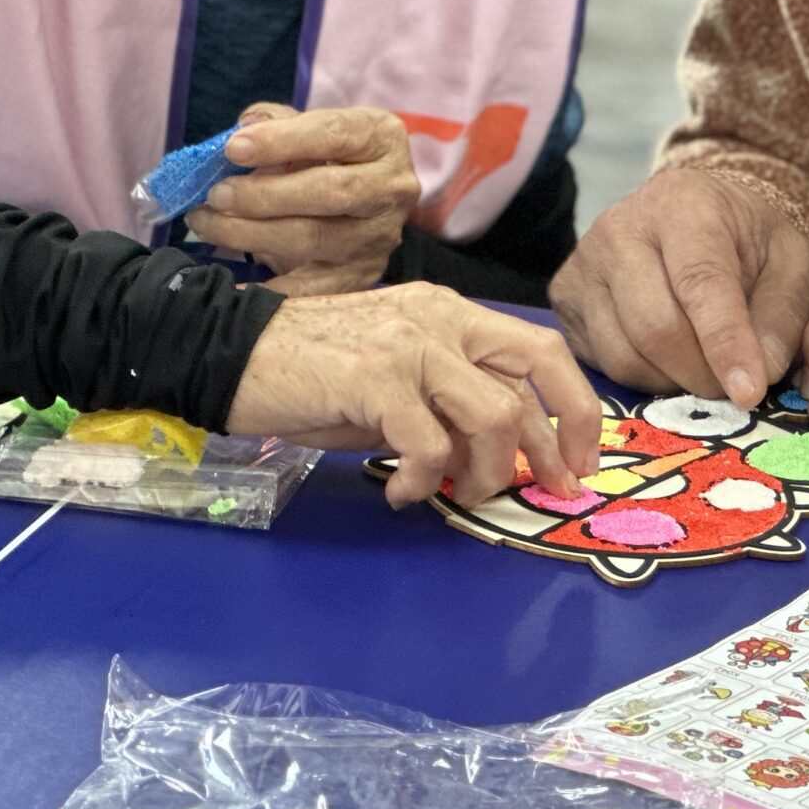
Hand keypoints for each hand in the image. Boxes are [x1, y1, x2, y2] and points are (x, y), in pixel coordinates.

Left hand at [186, 102, 418, 295]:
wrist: (359, 200)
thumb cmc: (325, 155)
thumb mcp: (307, 127)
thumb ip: (276, 121)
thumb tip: (245, 128)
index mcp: (382, 137)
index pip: (334, 134)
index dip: (281, 141)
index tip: (233, 149)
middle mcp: (392, 187)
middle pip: (330, 191)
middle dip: (264, 194)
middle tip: (216, 195)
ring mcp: (380, 235)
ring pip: (315, 238)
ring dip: (252, 233)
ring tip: (209, 223)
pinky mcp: (364, 274)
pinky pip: (315, 288)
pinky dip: (274, 289)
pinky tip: (235, 285)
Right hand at [225, 281, 601, 507]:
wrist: (229, 354)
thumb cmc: (311, 372)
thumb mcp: (394, 381)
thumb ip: (447, 405)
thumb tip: (493, 457)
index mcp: (451, 313)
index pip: (539, 351)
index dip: (575, 407)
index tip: (579, 459)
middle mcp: (441, 318)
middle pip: (537, 370)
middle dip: (557, 441)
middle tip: (551, 490)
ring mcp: (410, 344)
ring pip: (492, 415)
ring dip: (482, 472)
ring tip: (451, 494)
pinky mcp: (376, 377)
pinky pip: (430, 446)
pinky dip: (423, 482)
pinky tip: (398, 492)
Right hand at [548, 167, 808, 406]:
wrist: (697, 216)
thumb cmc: (749, 242)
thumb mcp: (794, 265)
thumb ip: (786, 316)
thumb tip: (759, 373)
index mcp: (685, 206)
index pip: (700, 282)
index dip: (725, 343)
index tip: (749, 393)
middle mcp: (621, 228)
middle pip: (655, 327)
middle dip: (702, 374)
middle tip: (734, 391)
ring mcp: (584, 263)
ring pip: (624, 355)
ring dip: (673, 383)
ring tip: (704, 372)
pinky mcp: (564, 297)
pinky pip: (601, 363)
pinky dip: (642, 380)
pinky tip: (669, 362)